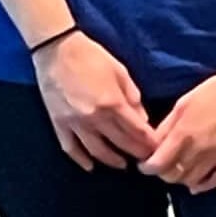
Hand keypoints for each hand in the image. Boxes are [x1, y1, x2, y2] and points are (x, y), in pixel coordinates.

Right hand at [33, 34, 152, 170]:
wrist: (57, 50)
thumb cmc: (92, 57)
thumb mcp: (121, 73)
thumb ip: (133, 98)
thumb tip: (142, 119)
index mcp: (112, 103)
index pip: (136, 131)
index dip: (149, 143)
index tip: (158, 150)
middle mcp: (94, 117)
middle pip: (119, 144)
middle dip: (136, 154)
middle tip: (146, 161)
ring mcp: (74, 122)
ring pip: (96, 151)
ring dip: (111, 160)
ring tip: (122, 165)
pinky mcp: (58, 123)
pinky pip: (70, 147)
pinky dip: (80, 159)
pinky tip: (90, 166)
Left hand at [142, 71, 215, 193]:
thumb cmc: (214, 92)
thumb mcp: (183, 103)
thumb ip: (166, 126)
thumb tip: (153, 143)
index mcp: (183, 133)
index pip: (158, 164)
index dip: (147, 168)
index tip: (145, 164)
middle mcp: (199, 149)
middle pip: (173, 175)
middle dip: (163, 172)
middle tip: (162, 165)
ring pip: (191, 181)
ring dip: (181, 178)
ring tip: (179, 170)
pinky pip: (215, 181)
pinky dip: (202, 186)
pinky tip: (195, 184)